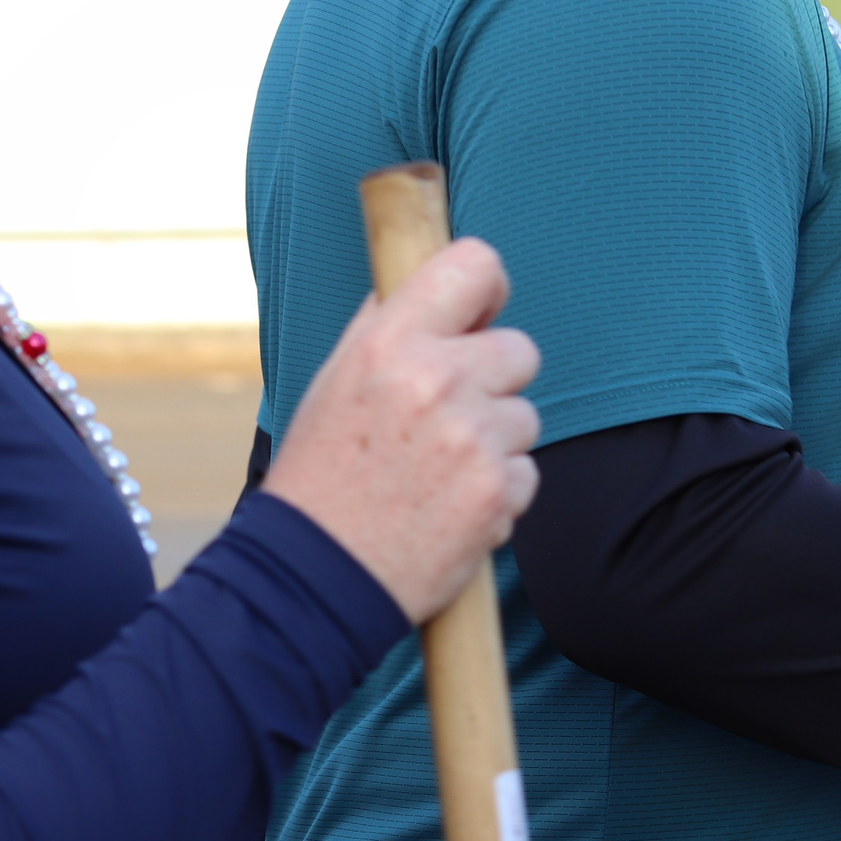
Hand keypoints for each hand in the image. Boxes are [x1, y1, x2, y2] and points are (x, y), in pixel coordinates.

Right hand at [261, 237, 539, 623]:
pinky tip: (448, 508)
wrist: (314, 576)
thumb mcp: (332, 384)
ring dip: (495, 444)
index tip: (478, 315)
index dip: (487, 288)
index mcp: (388, 343)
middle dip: (494, 382)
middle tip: (449, 417)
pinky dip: (496, 493)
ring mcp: (471, 438)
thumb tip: (421, 283)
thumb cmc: (319, 478)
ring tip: (438, 473)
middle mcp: (435, 380)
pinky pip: (526, 475)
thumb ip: (382, 329)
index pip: (475, 264)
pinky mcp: (495, 492)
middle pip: (520, 350)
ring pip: (525, 417)